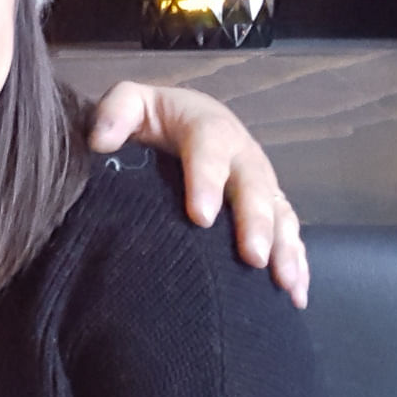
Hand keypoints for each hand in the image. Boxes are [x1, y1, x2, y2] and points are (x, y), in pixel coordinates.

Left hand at [89, 81, 307, 308]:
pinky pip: (288, 232)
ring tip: (283, 282)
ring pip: (279, 212)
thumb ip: (115, 113)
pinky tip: (295, 292)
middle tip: (252, 257)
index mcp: (207, 127)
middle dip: (255, 222)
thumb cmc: (150, 119)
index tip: (200, 217)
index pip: (209, 149)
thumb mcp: (130, 104)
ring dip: (284, 247)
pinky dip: (296, 261)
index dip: (206, 181)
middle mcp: (241, 154)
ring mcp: (259, 182)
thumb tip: (101, 140)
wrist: (177, 123)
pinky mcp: (269, 206)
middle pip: (254, 186)